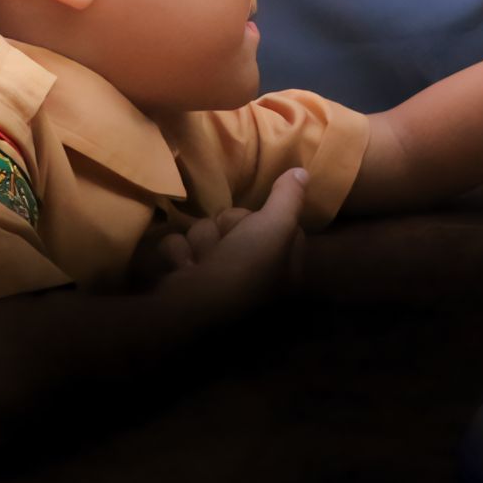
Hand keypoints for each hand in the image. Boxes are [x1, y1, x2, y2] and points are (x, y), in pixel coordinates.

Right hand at [128, 169, 307, 321]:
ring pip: (207, 232)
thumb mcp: (277, 226)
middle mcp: (253, 276)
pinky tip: (184, 270)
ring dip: (201, 243)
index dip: (262, 219)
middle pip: (236, 223)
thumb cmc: (244, 267)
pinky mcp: (186, 282)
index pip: (275, 222)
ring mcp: (217, 280)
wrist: (192, 310)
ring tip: (200, 264)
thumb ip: (289, 196)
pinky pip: (181, 246)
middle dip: (225, 230)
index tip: (258, 225)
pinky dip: (179, 255)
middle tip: (226, 247)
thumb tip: (303, 171)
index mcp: (282, 267)